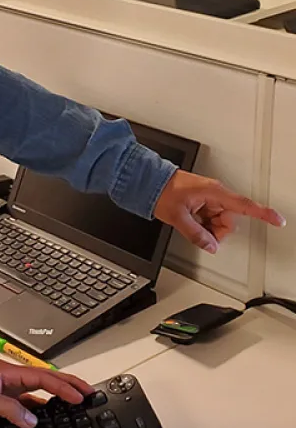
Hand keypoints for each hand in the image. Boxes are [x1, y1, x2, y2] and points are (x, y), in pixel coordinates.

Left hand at [0, 360, 93, 427]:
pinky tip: (51, 417)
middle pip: (44, 380)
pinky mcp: (1, 404)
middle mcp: (7, 379)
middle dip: (68, 385)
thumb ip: (11, 410)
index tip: (80, 395)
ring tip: (77, 403)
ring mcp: (5, 391)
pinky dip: (42, 409)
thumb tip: (33, 419)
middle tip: (89, 392)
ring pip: (38, 392)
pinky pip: (28, 405)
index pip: (42, 377)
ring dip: (57, 397)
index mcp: (5, 372)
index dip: (63, 385)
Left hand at [154, 170, 284, 253]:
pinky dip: (203, 224)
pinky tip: (191, 222)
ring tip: (190, 224)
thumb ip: (196, 234)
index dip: (263, 214)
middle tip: (199, 232)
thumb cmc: (162, 191)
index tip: (278, 220)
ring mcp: (209, 198)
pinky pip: (211, 217)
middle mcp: (215, 194)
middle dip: (217, 231)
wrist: (149, 181)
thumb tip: (210, 246)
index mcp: (214, 193)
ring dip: (209, 228)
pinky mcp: (203, 201)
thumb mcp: (177, 216)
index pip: (245, 205)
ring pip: (220, 221)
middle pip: (229, 220)